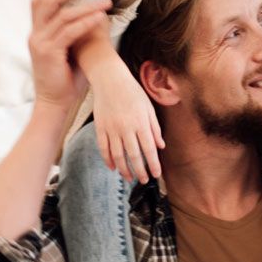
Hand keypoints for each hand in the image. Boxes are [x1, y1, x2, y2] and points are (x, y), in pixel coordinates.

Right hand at [29, 0, 109, 112]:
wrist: (54, 103)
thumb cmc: (65, 78)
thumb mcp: (68, 49)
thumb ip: (73, 32)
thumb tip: (92, 13)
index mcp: (37, 32)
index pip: (38, 0)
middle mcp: (35, 34)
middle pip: (46, 1)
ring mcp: (40, 43)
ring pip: (61, 15)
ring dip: (85, 5)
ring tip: (105, 1)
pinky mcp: (48, 53)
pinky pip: (69, 32)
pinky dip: (85, 22)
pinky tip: (99, 17)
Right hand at [92, 63, 165, 182]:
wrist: (110, 79)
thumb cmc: (133, 92)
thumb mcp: (149, 107)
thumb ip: (154, 128)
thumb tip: (160, 146)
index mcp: (141, 123)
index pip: (149, 149)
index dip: (154, 164)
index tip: (157, 174)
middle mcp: (126, 128)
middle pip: (134, 156)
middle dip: (140, 171)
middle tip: (144, 181)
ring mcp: (112, 129)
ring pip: (118, 155)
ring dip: (124, 169)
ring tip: (130, 178)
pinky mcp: (100, 127)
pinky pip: (103, 148)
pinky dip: (108, 159)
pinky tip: (113, 167)